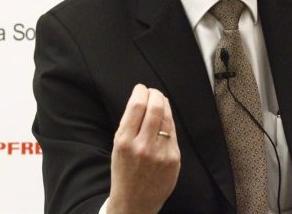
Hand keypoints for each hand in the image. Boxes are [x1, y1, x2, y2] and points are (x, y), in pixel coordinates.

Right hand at [106, 84, 180, 213]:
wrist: (134, 203)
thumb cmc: (124, 172)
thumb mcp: (117, 148)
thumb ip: (129, 125)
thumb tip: (142, 100)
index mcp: (124, 142)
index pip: (136, 106)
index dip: (141, 92)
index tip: (141, 88)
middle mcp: (143, 146)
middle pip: (155, 108)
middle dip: (155, 94)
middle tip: (153, 92)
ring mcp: (161, 152)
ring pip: (167, 118)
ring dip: (165, 105)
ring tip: (161, 101)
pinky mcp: (174, 158)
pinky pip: (174, 132)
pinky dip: (169, 122)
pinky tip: (166, 119)